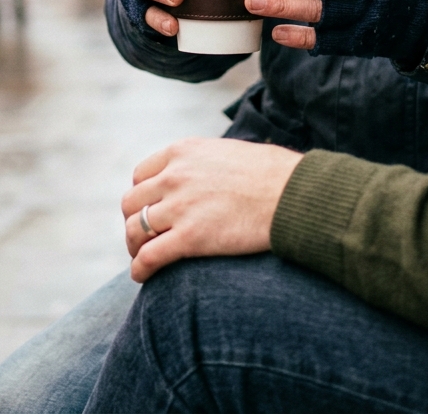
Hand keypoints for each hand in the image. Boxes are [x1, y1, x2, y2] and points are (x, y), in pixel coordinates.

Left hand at [122, 138, 303, 281]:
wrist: (294, 194)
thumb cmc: (274, 175)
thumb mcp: (229, 152)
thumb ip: (206, 164)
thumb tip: (206, 178)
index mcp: (183, 152)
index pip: (141, 175)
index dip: (143, 196)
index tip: (150, 211)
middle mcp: (174, 176)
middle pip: (132, 203)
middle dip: (135, 221)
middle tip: (144, 238)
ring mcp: (180, 207)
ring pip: (135, 229)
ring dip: (135, 246)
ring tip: (142, 258)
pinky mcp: (190, 238)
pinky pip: (149, 256)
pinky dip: (140, 268)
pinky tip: (142, 276)